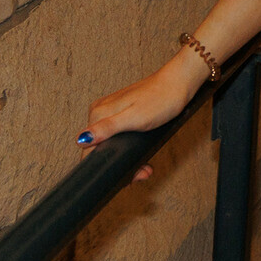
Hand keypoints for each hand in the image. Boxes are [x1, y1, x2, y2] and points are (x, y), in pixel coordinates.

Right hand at [76, 53, 206, 183]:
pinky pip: (119, 136)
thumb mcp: (134, 117)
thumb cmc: (160, 99)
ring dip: (126, 159)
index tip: (126, 177)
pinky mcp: (122, 113)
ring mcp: (111, 112)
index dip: (103, 167)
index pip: (88, 150)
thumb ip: (107, 128)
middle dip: (118, 165)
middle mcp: (100, 112)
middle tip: (142, 173)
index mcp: (98, 113)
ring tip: (145, 167)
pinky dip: (129, 148)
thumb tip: (81, 139)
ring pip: (110, 144)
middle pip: (100, 149)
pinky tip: (142, 153)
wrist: (179, 83)